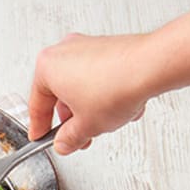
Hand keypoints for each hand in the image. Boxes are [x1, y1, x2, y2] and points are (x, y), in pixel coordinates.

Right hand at [28, 33, 151, 154]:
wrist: (151, 67)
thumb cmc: (115, 86)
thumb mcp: (85, 126)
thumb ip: (69, 138)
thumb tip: (65, 143)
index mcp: (47, 67)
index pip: (37, 105)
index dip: (39, 128)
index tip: (40, 137)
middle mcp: (64, 51)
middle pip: (60, 95)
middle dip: (71, 120)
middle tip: (76, 137)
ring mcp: (87, 46)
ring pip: (81, 87)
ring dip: (89, 109)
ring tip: (103, 123)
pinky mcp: (109, 47)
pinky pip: (99, 77)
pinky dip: (105, 94)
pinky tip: (118, 108)